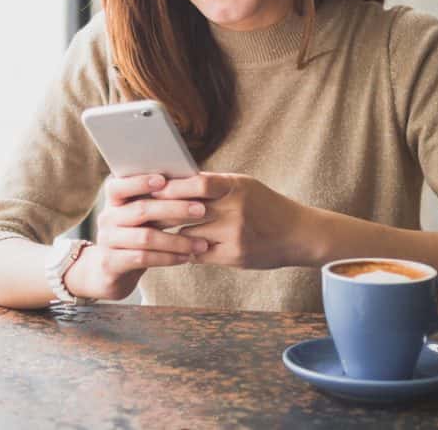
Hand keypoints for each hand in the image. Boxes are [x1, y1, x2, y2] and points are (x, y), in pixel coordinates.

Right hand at [63, 174, 209, 300]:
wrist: (108, 272)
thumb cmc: (135, 235)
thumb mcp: (141, 216)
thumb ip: (156, 200)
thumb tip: (191, 180)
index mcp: (114, 201)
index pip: (120, 185)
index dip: (140, 181)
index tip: (164, 180)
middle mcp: (107, 218)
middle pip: (141, 209)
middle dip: (174, 208)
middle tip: (201, 210)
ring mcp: (107, 241)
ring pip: (146, 237)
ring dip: (177, 240)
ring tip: (201, 243)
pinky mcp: (111, 263)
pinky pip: (143, 258)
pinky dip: (168, 258)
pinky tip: (186, 258)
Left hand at [151, 172, 306, 268]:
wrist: (297, 234)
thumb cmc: (265, 205)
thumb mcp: (243, 186)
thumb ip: (213, 185)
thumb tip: (174, 181)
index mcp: (235, 186)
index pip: (197, 182)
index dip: (171, 186)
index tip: (150, 187)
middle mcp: (235, 209)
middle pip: (187, 210)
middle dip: (161, 211)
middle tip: (140, 212)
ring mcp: (235, 234)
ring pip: (188, 235)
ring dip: (170, 234)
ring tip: (152, 231)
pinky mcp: (234, 256)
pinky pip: (198, 255)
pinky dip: (185, 251)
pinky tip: (174, 248)